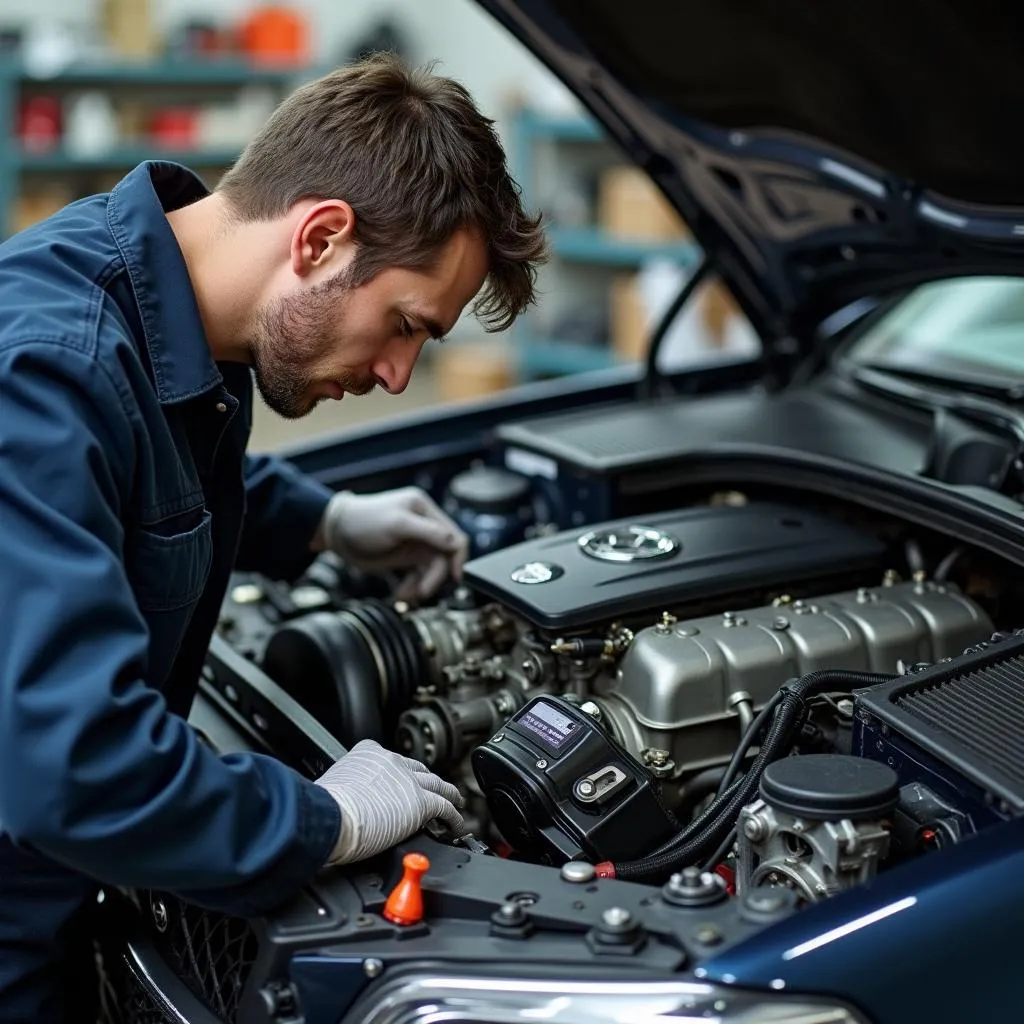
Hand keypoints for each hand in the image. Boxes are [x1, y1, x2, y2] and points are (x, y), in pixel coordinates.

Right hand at [315, 740, 465, 865]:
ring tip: (455, 802)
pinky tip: (456, 826)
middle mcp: (391, 762)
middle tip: (433, 790)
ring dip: (448, 794)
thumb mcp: (334, 786)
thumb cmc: (323, 807)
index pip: (389, 760)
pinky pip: (445, 808)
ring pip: (437, 785)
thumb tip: (341, 803)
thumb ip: (347, 788)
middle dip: (425, 781)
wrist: (330, 816)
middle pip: (417, 770)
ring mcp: (408, 781)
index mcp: (368, 753)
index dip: (398, 772)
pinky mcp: (421, 803)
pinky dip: (453, 817)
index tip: (400, 781)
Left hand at [316, 487, 468, 600]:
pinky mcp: (406, 557)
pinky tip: (402, 593)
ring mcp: (416, 543)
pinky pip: (419, 575)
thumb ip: (429, 532)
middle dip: (434, 577)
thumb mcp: (398, 524)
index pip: (454, 536)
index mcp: (425, 511)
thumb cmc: (363, 521)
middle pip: (444, 557)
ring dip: (423, 585)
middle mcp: (424, 526)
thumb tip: (456, 543)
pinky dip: (413, 586)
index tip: (454, 577)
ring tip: (407, 595)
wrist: (337, 532)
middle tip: (422, 592)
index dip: (457, 558)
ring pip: (432, 570)